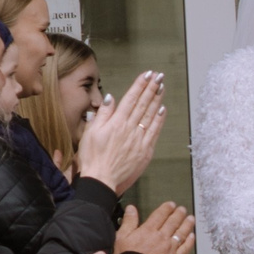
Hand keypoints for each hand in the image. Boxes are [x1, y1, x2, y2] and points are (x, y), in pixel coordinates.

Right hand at [76, 73, 162, 191]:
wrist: (101, 179)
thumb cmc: (92, 156)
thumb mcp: (91, 132)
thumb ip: (103, 114)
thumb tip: (112, 98)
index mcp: (116, 122)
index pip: (131, 98)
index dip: (140, 85)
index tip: (147, 74)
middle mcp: (130, 128)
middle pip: (143, 104)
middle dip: (152, 88)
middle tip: (159, 76)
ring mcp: (139, 140)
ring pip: (150, 115)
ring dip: (157, 100)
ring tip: (162, 87)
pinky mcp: (145, 151)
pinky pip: (154, 132)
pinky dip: (159, 120)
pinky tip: (163, 109)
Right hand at [115, 201, 193, 253]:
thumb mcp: (122, 237)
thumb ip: (129, 221)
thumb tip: (131, 208)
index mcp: (148, 230)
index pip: (161, 214)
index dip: (167, 208)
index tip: (171, 205)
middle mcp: (161, 237)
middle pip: (173, 222)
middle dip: (179, 214)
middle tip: (182, 209)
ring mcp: (169, 248)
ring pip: (181, 233)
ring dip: (187, 224)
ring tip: (190, 219)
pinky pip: (185, 248)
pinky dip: (189, 241)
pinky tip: (192, 236)